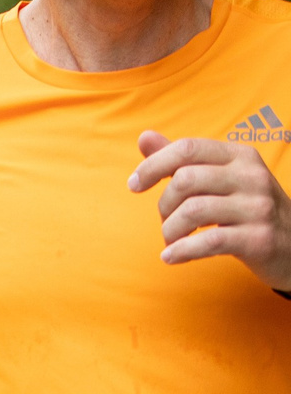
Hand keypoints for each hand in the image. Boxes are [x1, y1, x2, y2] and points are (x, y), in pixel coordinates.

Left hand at [132, 132, 290, 288]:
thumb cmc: (244, 209)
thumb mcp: (219, 179)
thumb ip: (181, 160)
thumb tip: (144, 136)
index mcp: (240, 156)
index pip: (187, 148)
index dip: (153, 165)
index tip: (134, 185)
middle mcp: (252, 176)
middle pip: (185, 180)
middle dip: (163, 205)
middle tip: (167, 222)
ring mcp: (258, 207)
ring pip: (192, 211)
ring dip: (170, 231)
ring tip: (172, 240)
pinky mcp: (259, 239)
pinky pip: (208, 242)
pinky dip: (181, 251)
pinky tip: (171, 257)